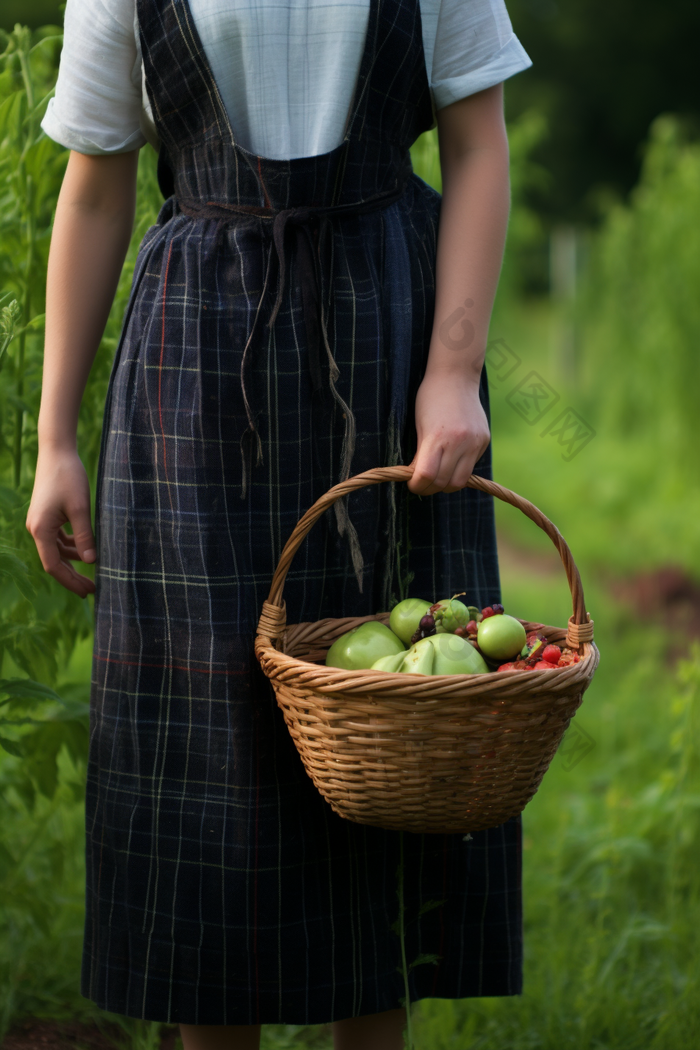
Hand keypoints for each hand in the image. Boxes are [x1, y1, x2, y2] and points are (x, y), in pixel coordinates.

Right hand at [26, 448, 95, 596]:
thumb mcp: (81, 509)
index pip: (54, 565)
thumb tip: (91, 562)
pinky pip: (58, 539)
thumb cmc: (69, 478)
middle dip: (73, 576)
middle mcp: (37, 529)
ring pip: (57, 551)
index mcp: (41, 530)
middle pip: (54, 561)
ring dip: (73, 562)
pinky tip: (86, 552)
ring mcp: (41, 523)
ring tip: (93, 574)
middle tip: (93, 589)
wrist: (58, 453)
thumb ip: (85, 536)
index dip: (71, 581)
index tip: (88, 591)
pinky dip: (71, 547)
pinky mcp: (47, 517)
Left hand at [408, 369, 489, 494]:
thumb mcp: (419, 426)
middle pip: (444, 483)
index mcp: (438, 437)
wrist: (456, 376)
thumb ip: (421, 454)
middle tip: (422, 483)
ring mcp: (474, 442)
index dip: (417, 485)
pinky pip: (471, 466)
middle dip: (430, 488)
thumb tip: (419, 479)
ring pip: (461, 481)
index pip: (426, 476)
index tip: (412, 484)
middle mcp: (459, 442)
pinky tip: (452, 460)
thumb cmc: (430, 398)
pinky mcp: (484, 440)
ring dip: (447, 483)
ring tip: (438, 475)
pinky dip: (459, 469)